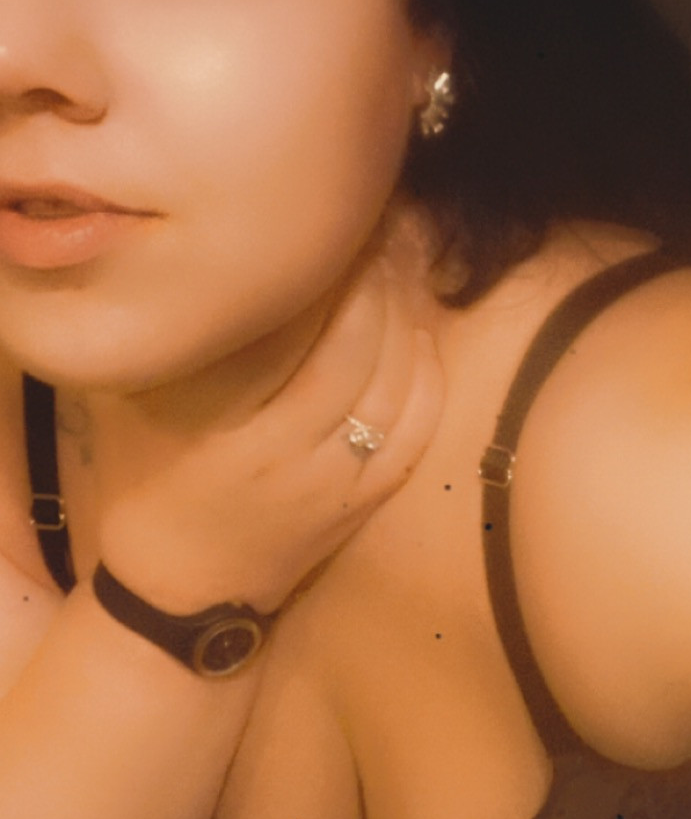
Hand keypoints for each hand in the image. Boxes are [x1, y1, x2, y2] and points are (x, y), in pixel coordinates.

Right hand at [88, 234, 443, 612]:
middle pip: (357, 356)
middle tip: (380, 233)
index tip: (334, 229)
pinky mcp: (361, 505)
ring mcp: (332, 487)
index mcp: (229, 434)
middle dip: (376, 285)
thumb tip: (201, 262)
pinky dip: (428, 379)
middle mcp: (288, 461)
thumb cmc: (145, 480)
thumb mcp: (133, 408)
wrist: (177, 589)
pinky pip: (415, 435)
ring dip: (406, 322)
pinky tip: (422, 336)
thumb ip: (172, 343)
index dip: (329, 277)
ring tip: (402, 268)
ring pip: (394, 391)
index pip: (300, 338)